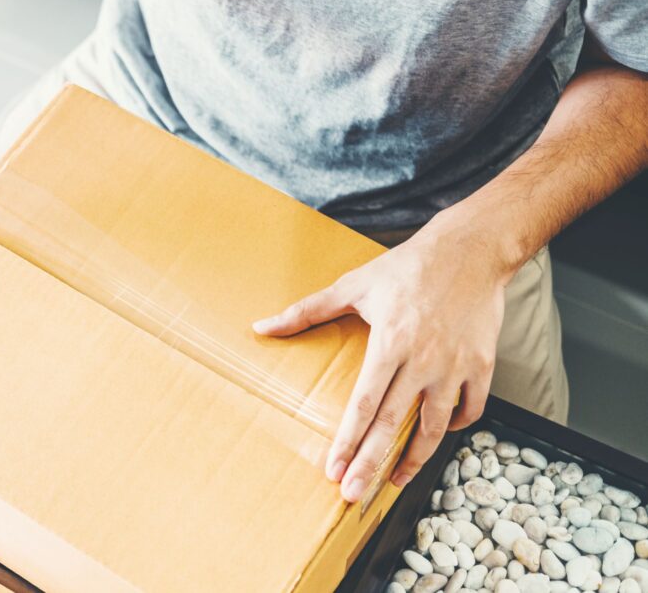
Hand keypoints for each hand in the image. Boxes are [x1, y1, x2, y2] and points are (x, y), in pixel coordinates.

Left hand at [252, 218, 512, 501]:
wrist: (471, 250)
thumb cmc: (407, 267)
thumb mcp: (353, 285)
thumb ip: (306, 311)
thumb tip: (261, 327)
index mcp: (391, 343)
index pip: (364, 404)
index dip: (347, 440)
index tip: (332, 468)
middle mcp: (424, 361)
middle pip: (394, 424)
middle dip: (371, 464)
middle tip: (352, 494)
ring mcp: (455, 366)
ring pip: (435, 427)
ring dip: (413, 459)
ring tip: (392, 482)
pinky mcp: (482, 366)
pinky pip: (469, 410)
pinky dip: (453, 428)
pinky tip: (434, 436)